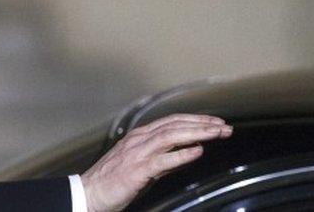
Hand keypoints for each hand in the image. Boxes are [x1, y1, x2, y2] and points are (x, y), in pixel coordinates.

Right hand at [80, 114, 231, 211]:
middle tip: (225, 127)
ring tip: (216, 134)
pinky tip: (197, 152)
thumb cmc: (112, 182)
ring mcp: (136, 153)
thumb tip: (183, 153)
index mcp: (139, 136)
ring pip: (170, 136)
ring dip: (197, 133)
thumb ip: (160, 157)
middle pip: (174, 125)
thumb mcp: (139, 165)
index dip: (195, 119)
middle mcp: (138, 140)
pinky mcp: (136, 170)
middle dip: (202, 124)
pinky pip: (162, 160)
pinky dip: (181, 155)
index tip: (216, 122)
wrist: (88, 194)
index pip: (172, 121)